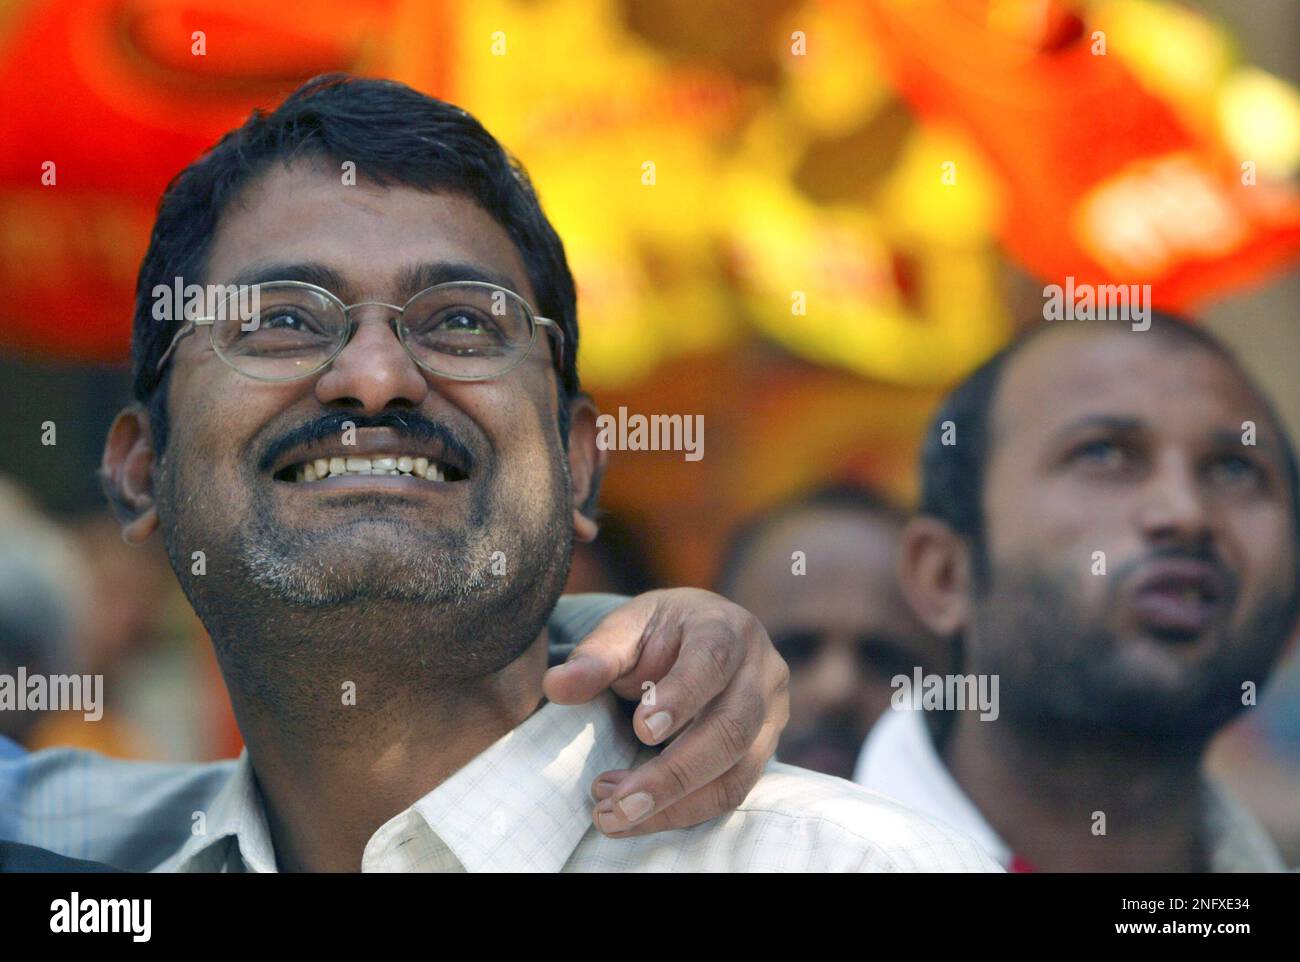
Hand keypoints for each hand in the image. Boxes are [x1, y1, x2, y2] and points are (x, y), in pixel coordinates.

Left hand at [543, 587, 789, 836]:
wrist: (702, 637)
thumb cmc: (661, 633)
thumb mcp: (626, 629)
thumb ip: (595, 657)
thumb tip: (555, 686)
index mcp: (726, 627)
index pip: (713, 660)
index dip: (682, 696)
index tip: (641, 729)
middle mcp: (760, 671)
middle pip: (731, 728)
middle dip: (672, 773)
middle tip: (614, 801)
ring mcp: (770, 714)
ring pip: (737, 772)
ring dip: (675, 804)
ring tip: (616, 815)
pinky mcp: (763, 751)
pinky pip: (732, 792)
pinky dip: (684, 811)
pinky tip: (639, 815)